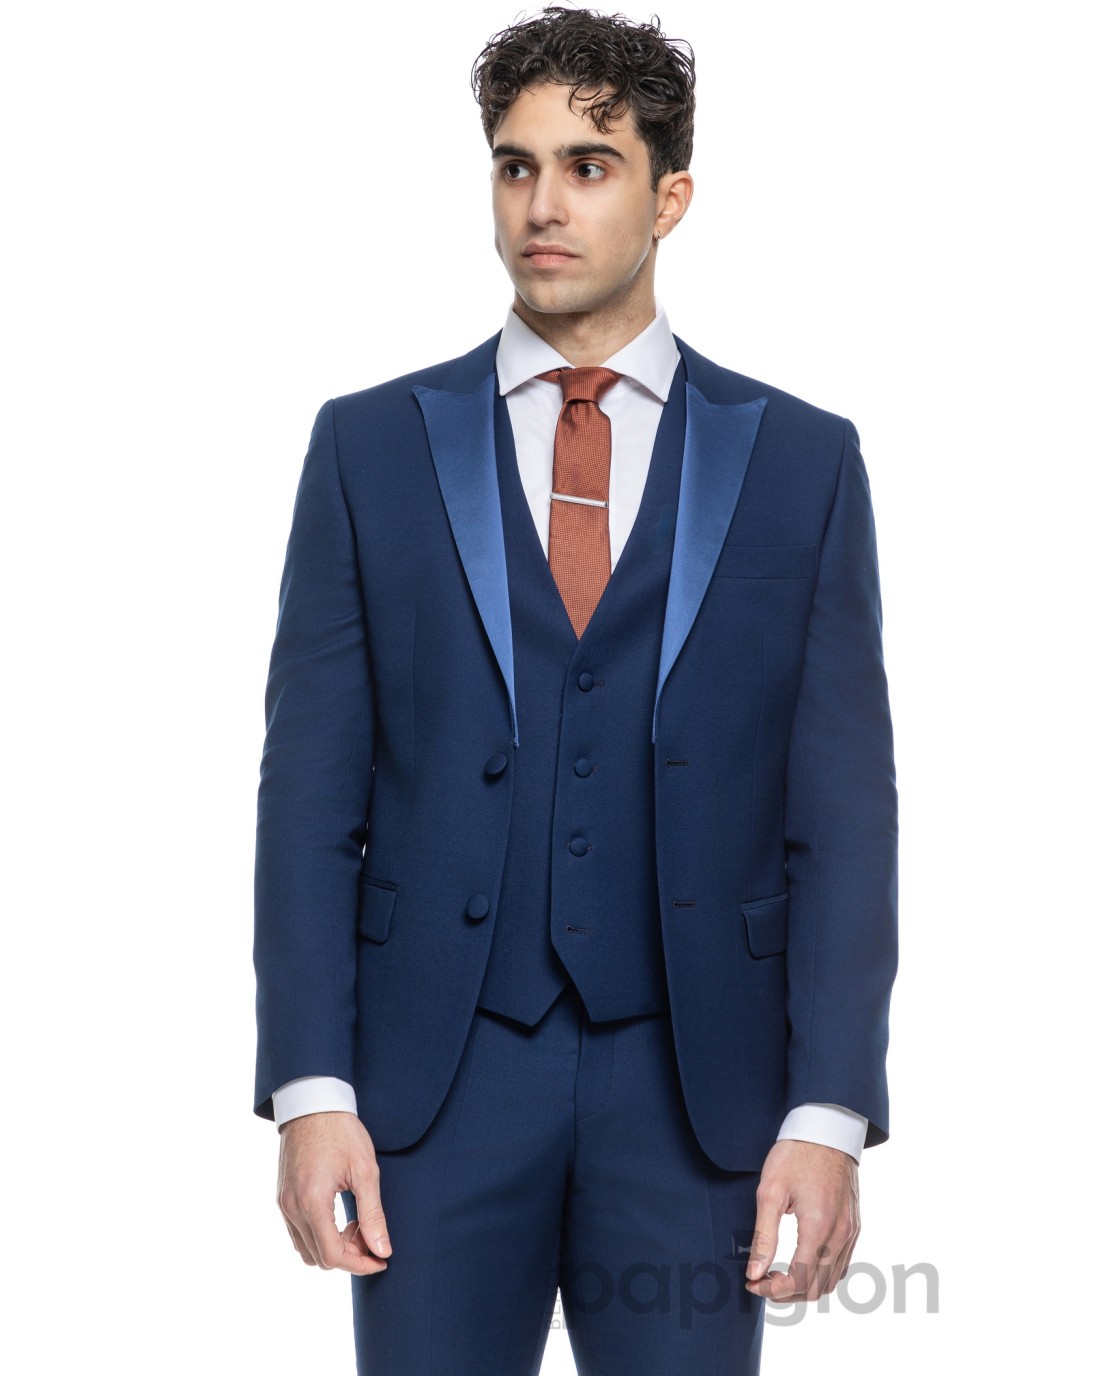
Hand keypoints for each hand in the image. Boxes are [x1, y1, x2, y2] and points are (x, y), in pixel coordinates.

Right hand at [276, 1110, 391, 1273]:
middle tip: (371, 1235)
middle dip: (349, 1256)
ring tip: (356, 1224)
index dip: (360, 1264)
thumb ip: (373, 1214)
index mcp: (312, 1202)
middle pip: (319, 1258)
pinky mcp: (282, 1197)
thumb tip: (382, 1250)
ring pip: (306, 1250)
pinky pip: (298, 1234)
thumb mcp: (365, 1171)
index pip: (333, 1255)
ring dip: (333, 1248)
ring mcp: (283, 1204)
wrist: (313, 1103)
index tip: (381, 1259)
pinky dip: (320, 1236)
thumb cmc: (341, 1131)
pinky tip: (339, 1217)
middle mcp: (291, 1208)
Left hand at [744, 1139, 858, 1301]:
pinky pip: (841, 1264)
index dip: (773, 1291)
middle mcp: (841, 1233)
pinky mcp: (854, 1225)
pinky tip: (801, 1262)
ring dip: (804, 1287)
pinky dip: (821, 1274)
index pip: (800, 1280)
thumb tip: (754, 1273)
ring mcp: (851, 1231)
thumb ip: (763, 1236)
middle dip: (786, 1293)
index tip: (753, 1284)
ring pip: (832, 1281)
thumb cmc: (795, 1154)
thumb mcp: (770, 1191)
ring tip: (778, 1274)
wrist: (826, 1128)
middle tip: (761, 1280)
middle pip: (817, 1288)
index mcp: (819, 1226)